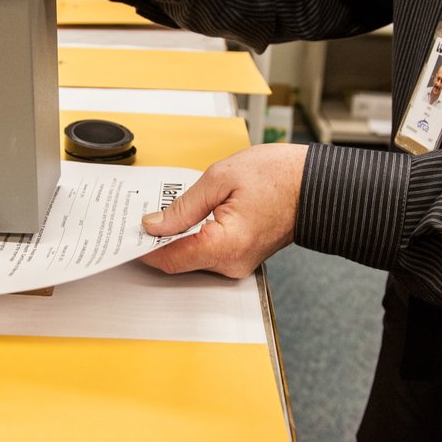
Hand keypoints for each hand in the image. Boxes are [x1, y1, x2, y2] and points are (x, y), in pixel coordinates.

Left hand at [140, 144, 308, 278]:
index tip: (126, 236)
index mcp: (224, 245)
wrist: (316, 186)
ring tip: (167, 211)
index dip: (143, 249)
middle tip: (142, 216)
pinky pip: (208, 253)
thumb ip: (182, 206)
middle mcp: (231, 263)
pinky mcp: (241, 258)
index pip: (169, 259)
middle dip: (158, 240)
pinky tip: (189, 218)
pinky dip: (194, 237)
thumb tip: (154, 224)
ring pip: (192, 258)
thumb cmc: (279, 177)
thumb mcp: (220, 178)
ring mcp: (238, 264)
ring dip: (176, 238)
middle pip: (178, 261)